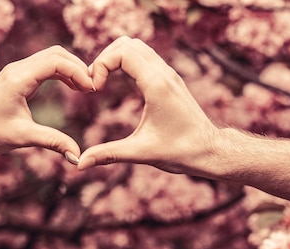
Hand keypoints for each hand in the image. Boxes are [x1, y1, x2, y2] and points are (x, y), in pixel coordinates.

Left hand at [0, 46, 92, 157]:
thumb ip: (52, 142)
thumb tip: (77, 156)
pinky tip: (73, 87)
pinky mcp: (18, 75)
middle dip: (78, 67)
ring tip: (86, 88)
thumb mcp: (22, 138)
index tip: (92, 90)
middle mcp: (17, 68)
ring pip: (52, 56)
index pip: (56, 62)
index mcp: (19, 79)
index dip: (78, 72)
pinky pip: (45, 65)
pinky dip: (62, 72)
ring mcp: (17, 70)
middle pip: (57, 53)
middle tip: (93, 87)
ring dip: (71, 68)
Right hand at [78, 37, 222, 178]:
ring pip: (136, 46)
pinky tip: (117, 84)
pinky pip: (144, 57)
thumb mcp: (141, 152)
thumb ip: (108, 154)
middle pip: (126, 43)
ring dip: (115, 57)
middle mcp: (164, 73)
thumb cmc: (180, 152)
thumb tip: (80, 164)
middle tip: (94, 83)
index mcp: (157, 85)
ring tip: (102, 82)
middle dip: (104, 58)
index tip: (94, 89)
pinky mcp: (169, 79)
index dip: (101, 64)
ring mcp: (168, 74)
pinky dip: (126, 62)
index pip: (123, 52)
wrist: (210, 151)